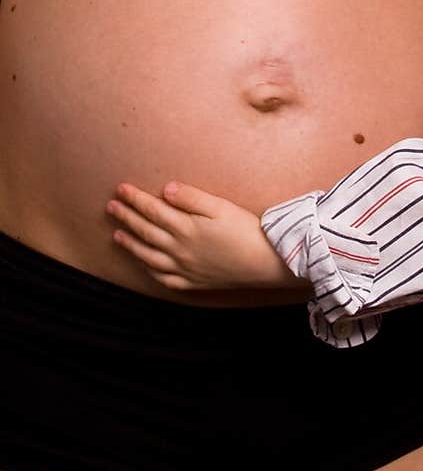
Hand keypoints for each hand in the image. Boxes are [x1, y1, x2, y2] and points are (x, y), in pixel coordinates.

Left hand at [107, 180, 298, 290]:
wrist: (265, 262)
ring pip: (148, 256)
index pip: (152, 210)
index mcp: (185, 228)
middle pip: (146, 231)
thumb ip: (190, 198)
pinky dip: (149, 270)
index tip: (120, 189)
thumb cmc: (245, 230)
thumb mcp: (220, 207)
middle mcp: (179, 250)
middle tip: (111, 207)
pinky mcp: (193, 282)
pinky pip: (163, 278)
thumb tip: (163, 190)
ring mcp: (184, 269)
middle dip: (126, 218)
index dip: (134, 199)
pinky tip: (144, 264)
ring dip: (131, 245)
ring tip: (117, 236)